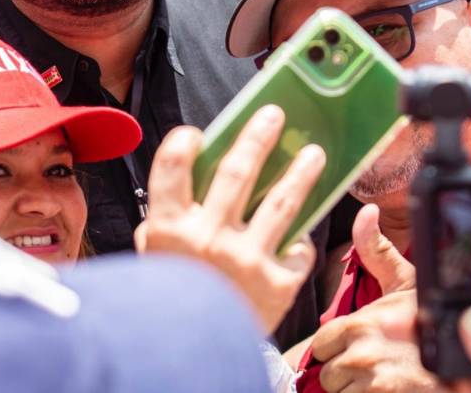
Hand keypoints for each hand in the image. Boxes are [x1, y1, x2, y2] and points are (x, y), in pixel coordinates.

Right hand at [135, 105, 325, 333]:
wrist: (196, 355)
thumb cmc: (175, 300)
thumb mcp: (157, 258)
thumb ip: (168, 221)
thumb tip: (196, 175)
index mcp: (169, 230)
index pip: (172, 168)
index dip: (184, 143)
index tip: (197, 133)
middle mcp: (206, 239)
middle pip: (235, 173)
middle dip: (257, 138)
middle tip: (274, 115)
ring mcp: (244, 260)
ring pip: (280, 202)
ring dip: (299, 173)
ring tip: (313, 153)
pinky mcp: (276, 283)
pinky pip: (296, 248)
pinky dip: (299, 241)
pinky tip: (303, 232)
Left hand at [313, 206, 435, 391]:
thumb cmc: (438, 322)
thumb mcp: (409, 283)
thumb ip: (377, 250)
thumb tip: (367, 210)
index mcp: (361, 324)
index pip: (321, 344)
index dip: (337, 345)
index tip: (357, 345)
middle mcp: (362, 357)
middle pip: (328, 373)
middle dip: (345, 370)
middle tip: (373, 365)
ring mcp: (373, 387)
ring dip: (357, 389)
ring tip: (385, 379)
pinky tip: (392, 389)